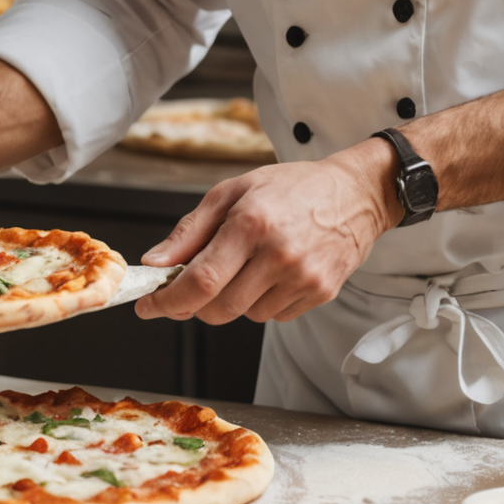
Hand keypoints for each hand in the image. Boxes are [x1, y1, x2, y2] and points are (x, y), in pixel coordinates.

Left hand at [134, 138, 395, 325]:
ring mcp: (302, 278)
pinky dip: (261, 301)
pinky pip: (273, 316)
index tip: (148, 306)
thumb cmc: (291, 187)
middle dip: (196, 304)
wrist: (354, 194)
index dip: (168, 301)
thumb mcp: (233, 191)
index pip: (200, 280)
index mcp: (251, 223)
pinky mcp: (320, 294)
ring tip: (248, 263)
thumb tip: (156, 262)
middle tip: (193, 284)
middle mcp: (278, 254)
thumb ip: (190, 230)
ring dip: (232, 299)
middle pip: (218, 308)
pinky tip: (273, 271)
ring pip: (245, 315)